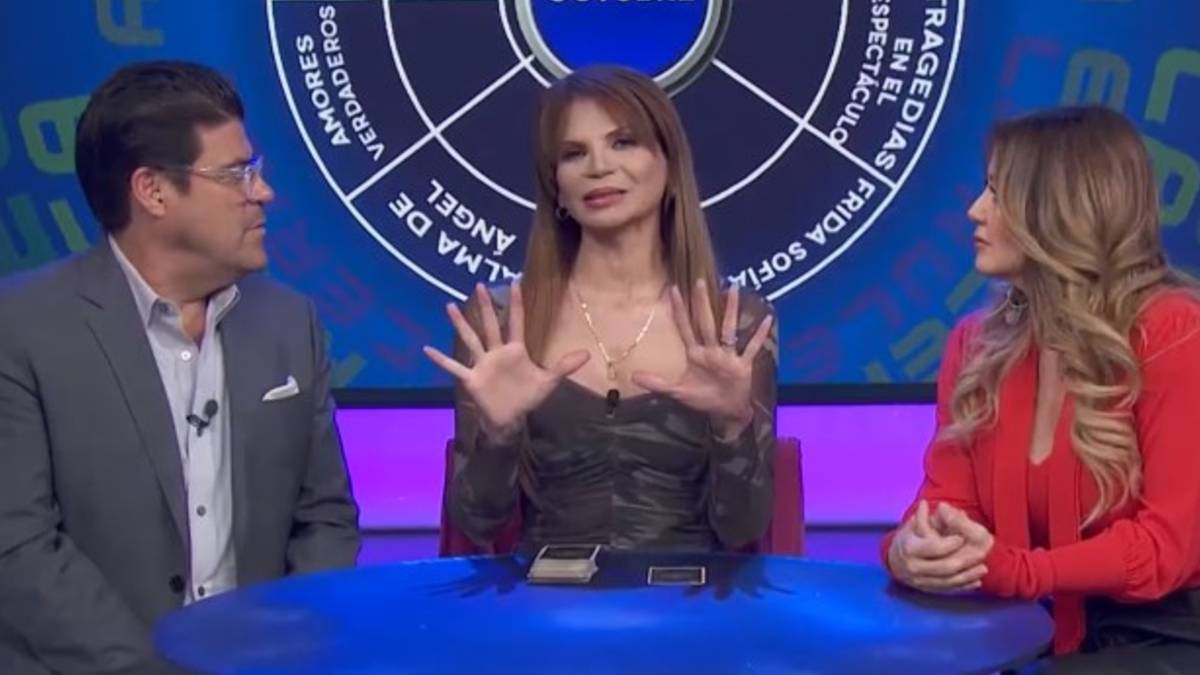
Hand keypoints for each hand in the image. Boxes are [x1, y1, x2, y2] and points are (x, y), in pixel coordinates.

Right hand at [423, 282, 588, 439]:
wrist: (511, 418)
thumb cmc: (527, 397)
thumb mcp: (549, 381)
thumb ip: (564, 366)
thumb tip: (587, 354)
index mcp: (515, 350)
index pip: (516, 322)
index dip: (515, 304)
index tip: (513, 282)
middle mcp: (497, 352)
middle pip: (490, 325)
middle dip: (486, 306)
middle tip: (480, 284)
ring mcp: (482, 364)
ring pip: (471, 339)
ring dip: (461, 324)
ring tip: (450, 306)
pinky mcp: (472, 378)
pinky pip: (455, 367)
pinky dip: (441, 360)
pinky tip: (427, 349)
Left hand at [630, 281, 772, 439]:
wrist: (726, 411)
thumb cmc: (702, 398)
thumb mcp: (677, 392)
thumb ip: (657, 383)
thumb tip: (632, 376)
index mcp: (695, 354)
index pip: (685, 328)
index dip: (679, 310)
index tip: (673, 289)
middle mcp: (711, 350)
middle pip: (706, 322)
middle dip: (703, 303)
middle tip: (700, 280)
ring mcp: (728, 355)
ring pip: (729, 328)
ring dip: (731, 310)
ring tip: (733, 288)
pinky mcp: (743, 364)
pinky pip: (752, 347)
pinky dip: (759, 334)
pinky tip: (766, 318)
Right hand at [888, 500, 988, 593]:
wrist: (896, 561)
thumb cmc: (909, 538)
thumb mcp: (914, 524)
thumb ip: (929, 516)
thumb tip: (942, 506)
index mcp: (910, 548)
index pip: (934, 547)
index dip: (949, 543)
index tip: (962, 538)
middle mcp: (914, 567)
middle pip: (944, 567)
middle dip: (965, 561)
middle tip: (981, 554)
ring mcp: (920, 581)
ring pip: (949, 581)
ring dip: (968, 576)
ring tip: (983, 568)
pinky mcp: (928, 590)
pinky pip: (949, 590)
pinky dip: (964, 586)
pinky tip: (977, 582)